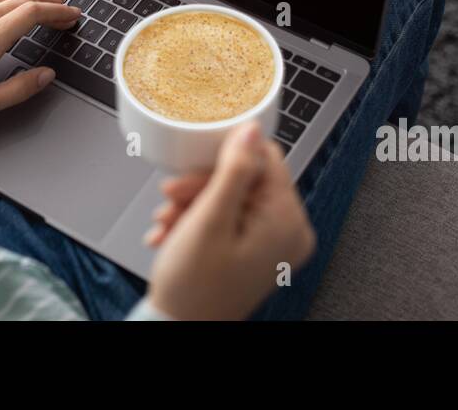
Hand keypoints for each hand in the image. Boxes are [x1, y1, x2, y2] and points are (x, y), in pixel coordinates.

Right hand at [145, 122, 315, 319]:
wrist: (177, 329)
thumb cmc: (194, 288)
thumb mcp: (210, 219)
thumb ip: (234, 169)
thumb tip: (251, 129)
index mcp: (288, 222)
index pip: (265, 159)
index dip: (223, 159)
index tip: (190, 169)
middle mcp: (290, 232)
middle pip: (246, 178)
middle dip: (201, 186)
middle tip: (171, 197)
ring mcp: (274, 243)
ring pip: (233, 197)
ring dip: (193, 203)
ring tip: (167, 221)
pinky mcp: (257, 250)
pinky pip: (231, 217)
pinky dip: (199, 220)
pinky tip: (174, 232)